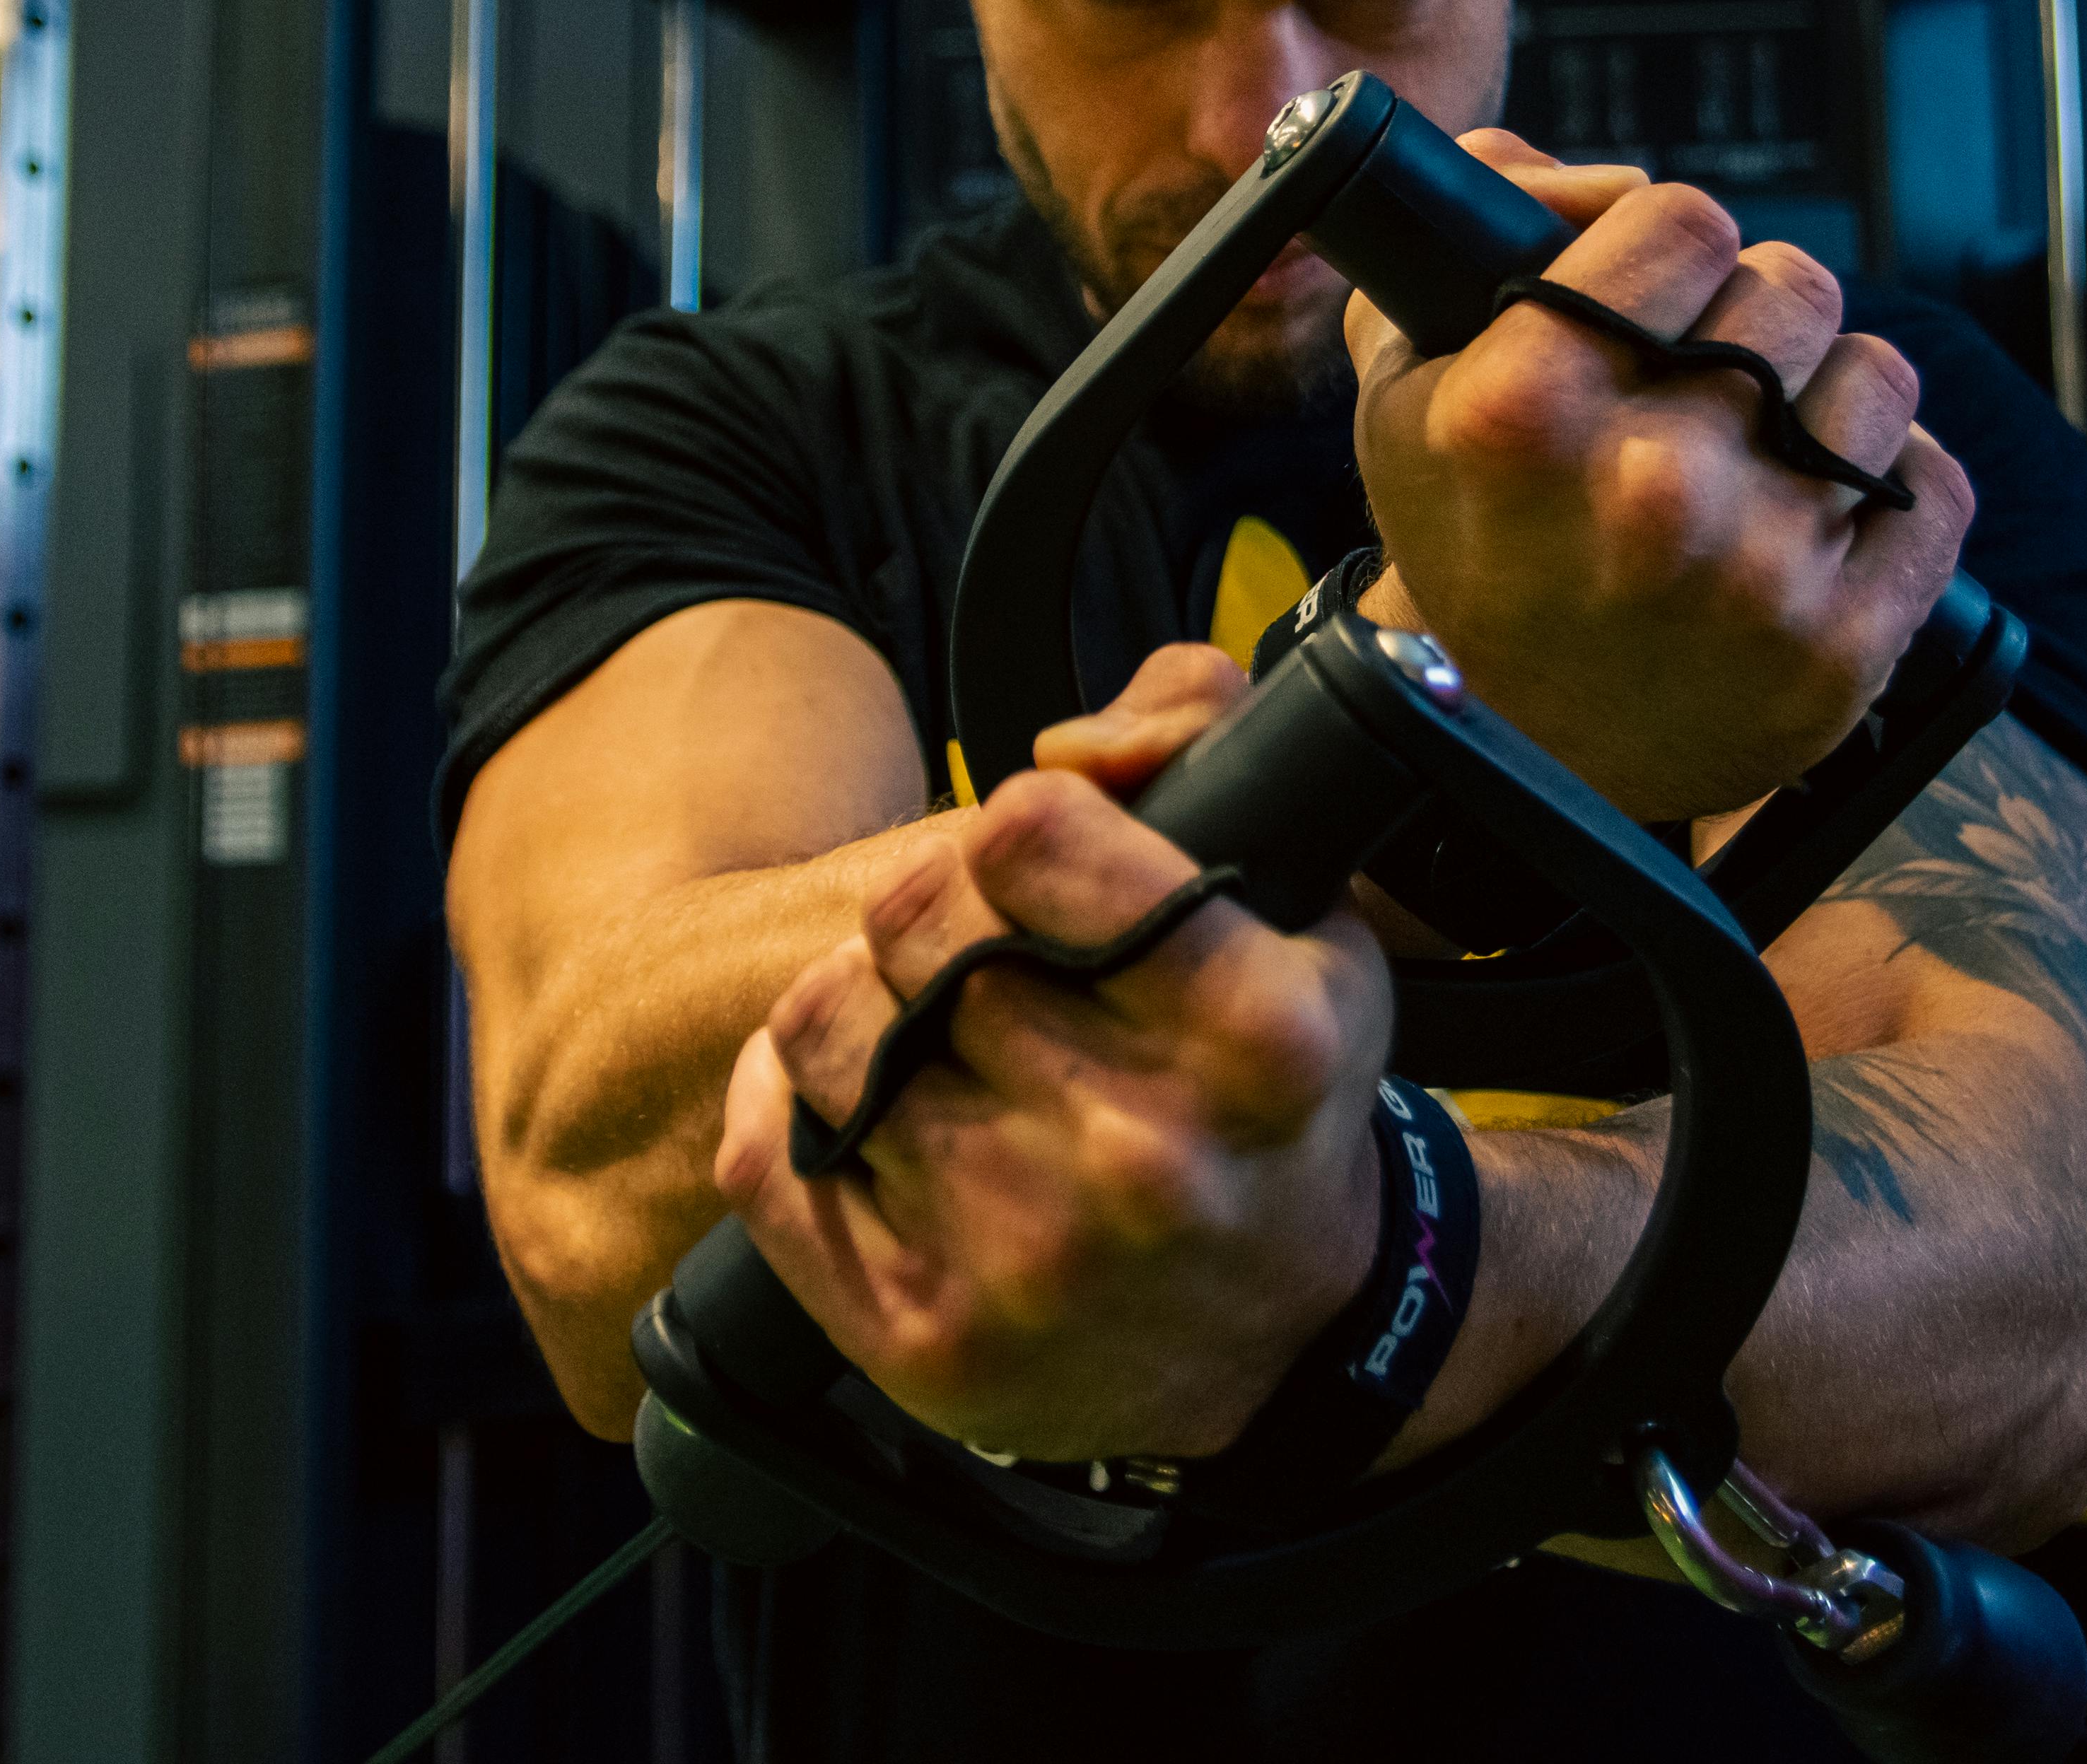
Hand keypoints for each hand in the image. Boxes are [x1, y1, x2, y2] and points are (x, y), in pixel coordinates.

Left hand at [714, 644, 1392, 1461]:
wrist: (1291, 1337)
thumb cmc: (1276, 1097)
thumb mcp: (1315, 910)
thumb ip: (1207, 745)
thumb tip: (1070, 748)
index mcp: (1257, 1036)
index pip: (1031, 837)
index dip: (1018, 821)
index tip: (1034, 855)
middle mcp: (1146, 1156)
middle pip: (917, 923)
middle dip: (930, 905)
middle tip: (970, 942)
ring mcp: (1028, 1260)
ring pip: (828, 1029)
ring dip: (855, 1002)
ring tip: (915, 1023)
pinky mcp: (928, 1341)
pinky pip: (771, 1158)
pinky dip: (787, 1102)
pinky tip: (855, 1099)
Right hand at [1344, 134, 1972, 821]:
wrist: (1515, 749)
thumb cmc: (1475, 541)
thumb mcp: (1408, 378)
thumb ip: (1477, 219)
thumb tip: (1608, 180)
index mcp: (1527, 411)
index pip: (1684, 216)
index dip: (1672, 240)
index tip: (1655, 287)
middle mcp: (1649, 490)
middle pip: (1792, 283)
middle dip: (1753, 312)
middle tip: (1710, 375)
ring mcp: (1757, 575)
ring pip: (1875, 375)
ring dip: (1829, 393)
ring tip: (1763, 445)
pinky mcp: (1843, 649)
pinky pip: (1936, 487)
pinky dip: (1893, 485)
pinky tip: (1819, 510)